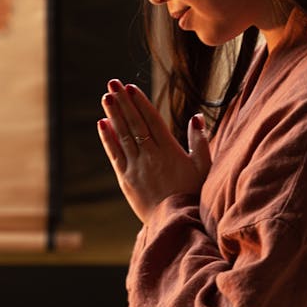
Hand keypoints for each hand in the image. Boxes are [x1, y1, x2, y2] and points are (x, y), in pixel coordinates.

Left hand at [97, 80, 210, 223]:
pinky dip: (108, 139)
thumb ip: (199, 141)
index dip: (140, 102)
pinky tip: (102, 124)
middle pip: (134, 123)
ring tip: (106, 97)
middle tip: (113, 82)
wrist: (177, 223)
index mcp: (170, 150)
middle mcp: (151, 155)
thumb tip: (196, 116)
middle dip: (123, 102)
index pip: (152, 120)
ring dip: (113, 115)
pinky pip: (115, 155)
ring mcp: (137, 167)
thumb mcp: (203, 167)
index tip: (130, 87)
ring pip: (123, 136)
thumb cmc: (194, 195)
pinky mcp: (127, 180)